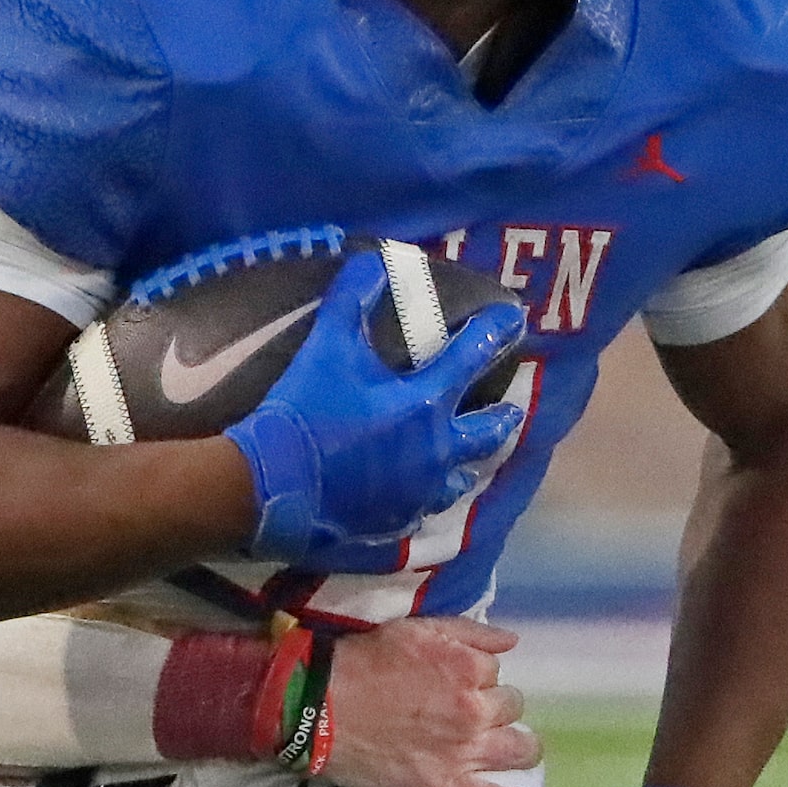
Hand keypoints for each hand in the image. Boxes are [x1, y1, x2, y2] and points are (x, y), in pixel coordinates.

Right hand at [225, 253, 524, 571]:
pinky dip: (430, 497)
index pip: (472, 356)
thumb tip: (373, 263)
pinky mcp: (394, 523)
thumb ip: (351, 301)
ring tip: (468, 460)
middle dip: (502, 418)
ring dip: (468, 463)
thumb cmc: (305, 411)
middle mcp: (435, 451)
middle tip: (513, 411)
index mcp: (426, 404)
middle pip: (486, 433)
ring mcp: (418, 493)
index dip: (495, 331)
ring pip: (459, 478)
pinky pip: (425, 510)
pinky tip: (422, 497)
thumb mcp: (326, 347)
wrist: (271, 485)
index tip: (515, 318)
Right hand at [323, 618, 539, 786]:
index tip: (460, 682)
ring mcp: (464, 753)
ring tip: (512, 749)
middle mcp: (474, 711)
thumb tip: (511, 642)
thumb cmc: (366, 662)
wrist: (322, 708)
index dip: (479, 676)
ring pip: (519, 749)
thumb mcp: (417, 628)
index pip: (496, 672)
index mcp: (467, 669)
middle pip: (511, 707)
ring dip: (521, 746)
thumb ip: (470, 632)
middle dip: (496, 706)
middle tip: (473, 711)